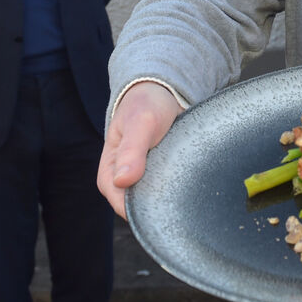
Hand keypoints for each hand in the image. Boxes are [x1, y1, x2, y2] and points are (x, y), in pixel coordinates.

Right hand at [97, 81, 183, 218]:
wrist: (162, 92)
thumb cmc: (145, 105)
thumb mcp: (140, 123)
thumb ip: (131, 150)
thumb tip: (123, 180)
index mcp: (109, 176)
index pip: (124, 208)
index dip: (145, 208)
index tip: (167, 194)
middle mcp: (124, 184)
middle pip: (144, 208)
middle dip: (162, 202)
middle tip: (182, 183)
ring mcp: (143, 182)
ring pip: (159, 201)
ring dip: (173, 193)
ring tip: (187, 174)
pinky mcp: (160, 178)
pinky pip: (170, 191)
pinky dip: (181, 186)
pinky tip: (191, 177)